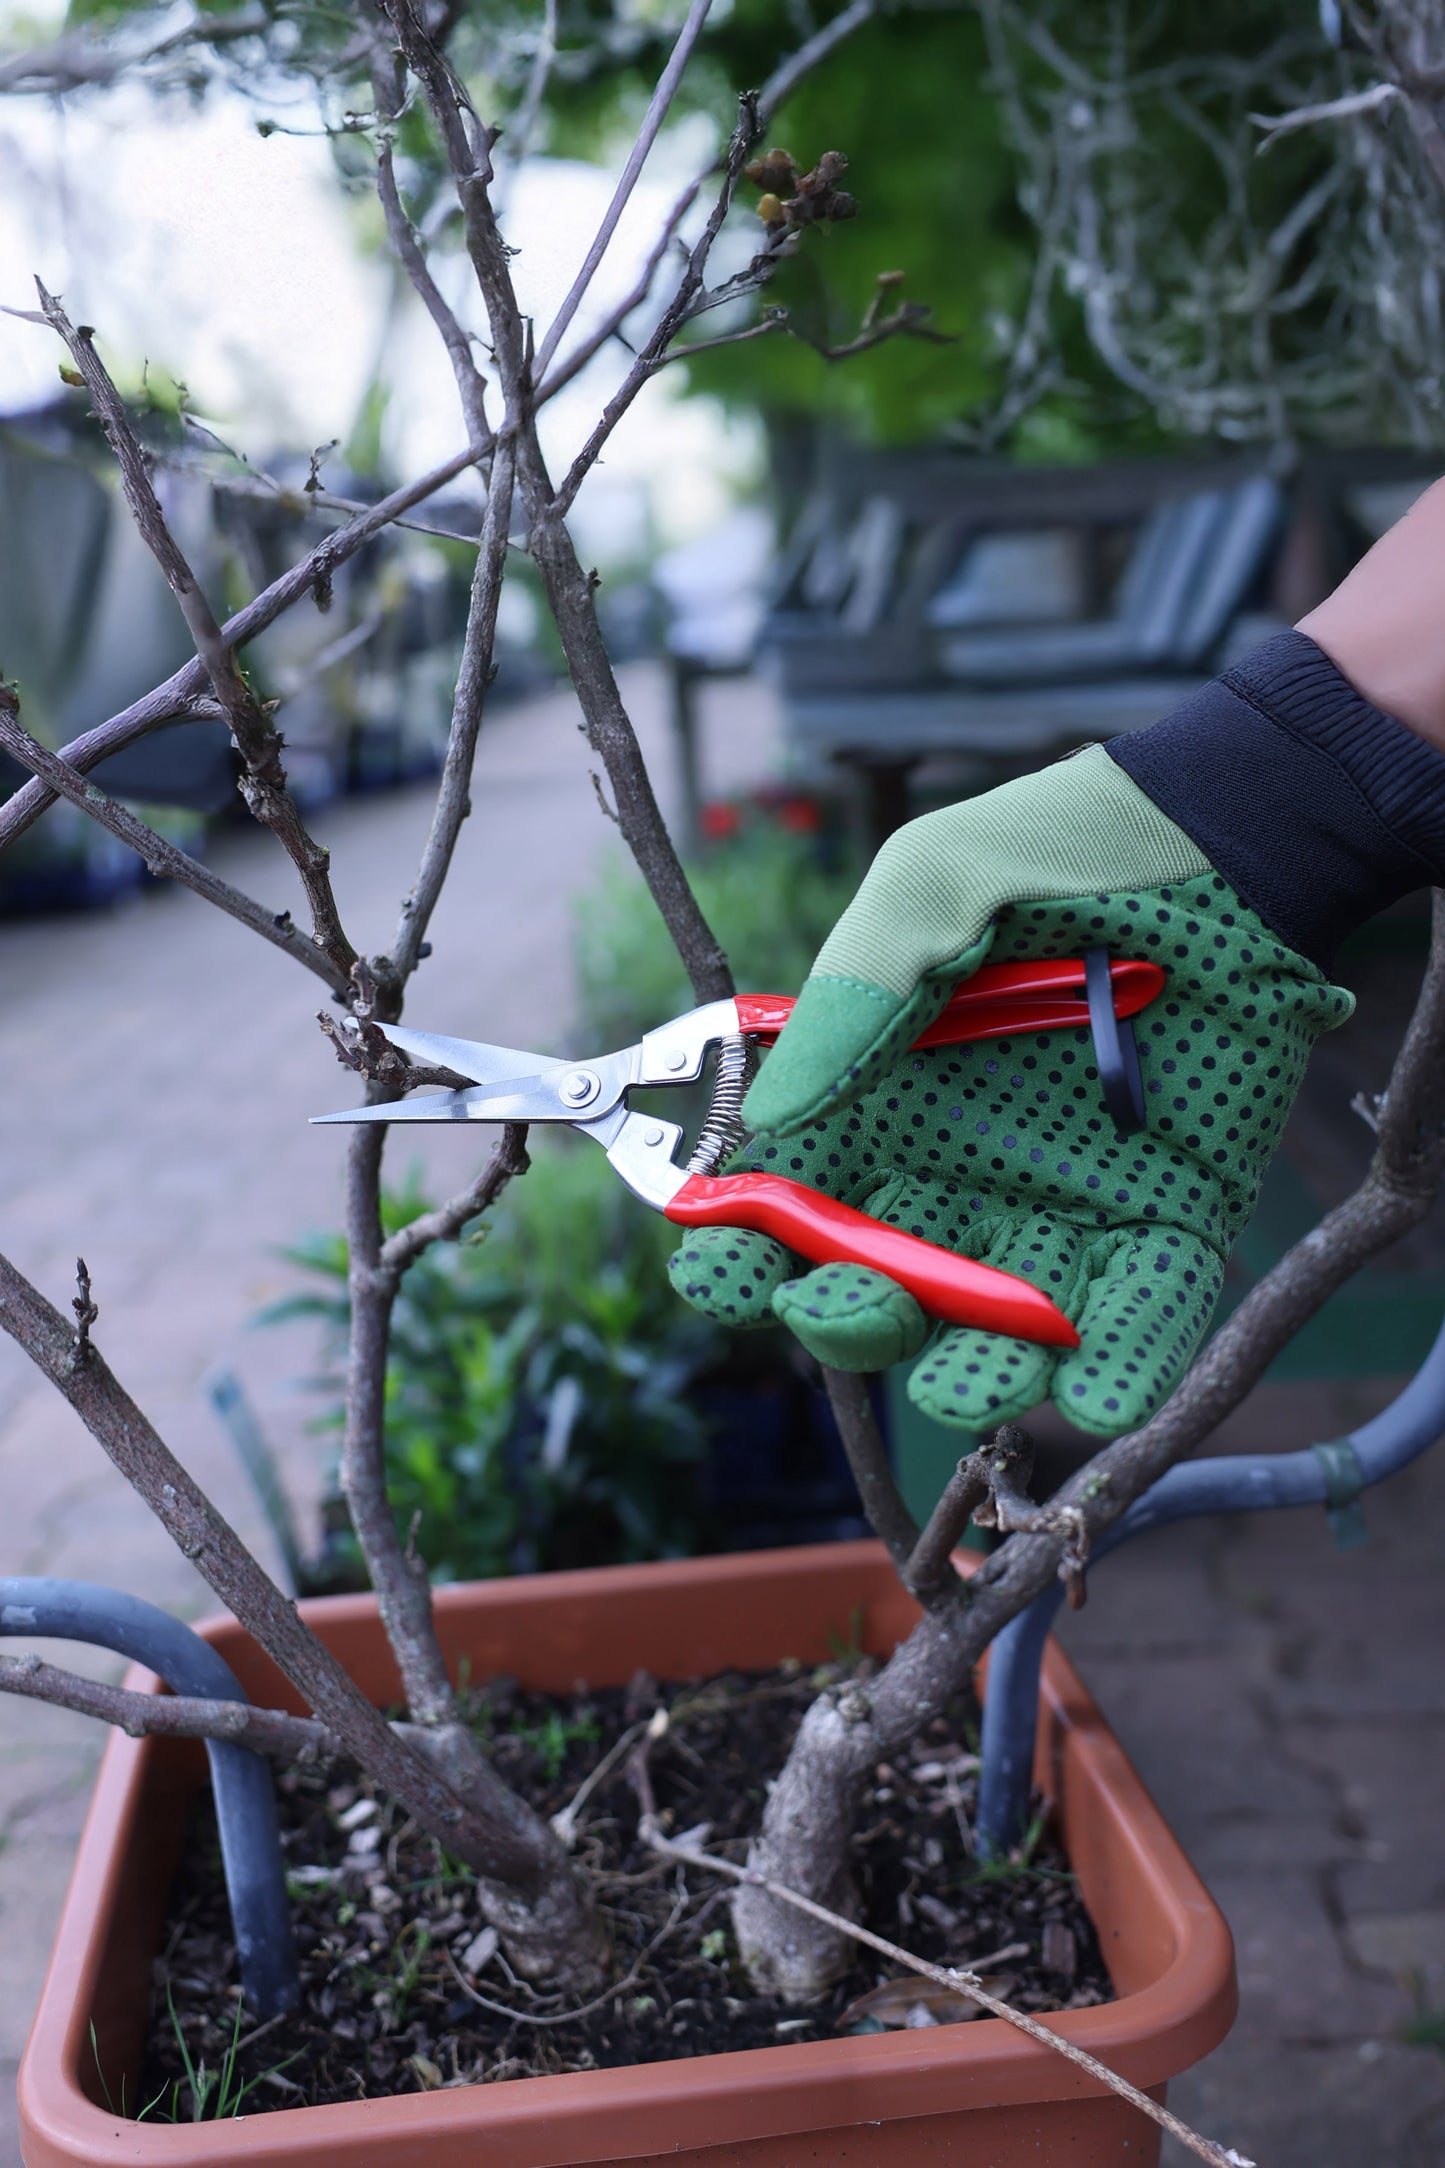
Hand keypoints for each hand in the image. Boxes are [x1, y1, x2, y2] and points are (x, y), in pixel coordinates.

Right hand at [668, 746, 1351, 1436]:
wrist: (1225, 839)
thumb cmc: (1058, 848)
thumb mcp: (930, 890)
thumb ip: (850, 1002)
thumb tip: (770, 1124)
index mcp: (875, 1106)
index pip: (784, 1205)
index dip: (739, 1253)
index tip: (724, 1270)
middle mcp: (952, 1177)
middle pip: (875, 1292)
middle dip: (846, 1321)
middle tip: (846, 1300)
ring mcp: (1059, 1210)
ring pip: (995, 1335)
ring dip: (971, 1380)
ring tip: (970, 1383)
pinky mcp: (1168, 1223)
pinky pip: (1139, 1321)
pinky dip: (1118, 1375)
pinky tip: (1090, 1392)